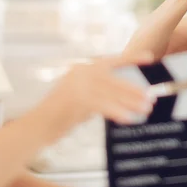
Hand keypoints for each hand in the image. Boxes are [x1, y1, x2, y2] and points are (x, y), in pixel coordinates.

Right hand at [32, 52, 155, 143]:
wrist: (35, 129)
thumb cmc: (58, 117)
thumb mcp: (80, 98)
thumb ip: (98, 93)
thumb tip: (125, 95)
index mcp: (81, 69)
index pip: (111, 61)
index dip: (131, 58)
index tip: (149, 57)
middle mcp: (80, 73)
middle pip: (114, 80)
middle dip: (134, 91)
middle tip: (151, 99)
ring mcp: (78, 85)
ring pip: (112, 93)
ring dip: (131, 102)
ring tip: (146, 109)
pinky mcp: (77, 99)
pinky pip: (104, 106)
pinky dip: (118, 113)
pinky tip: (130, 119)